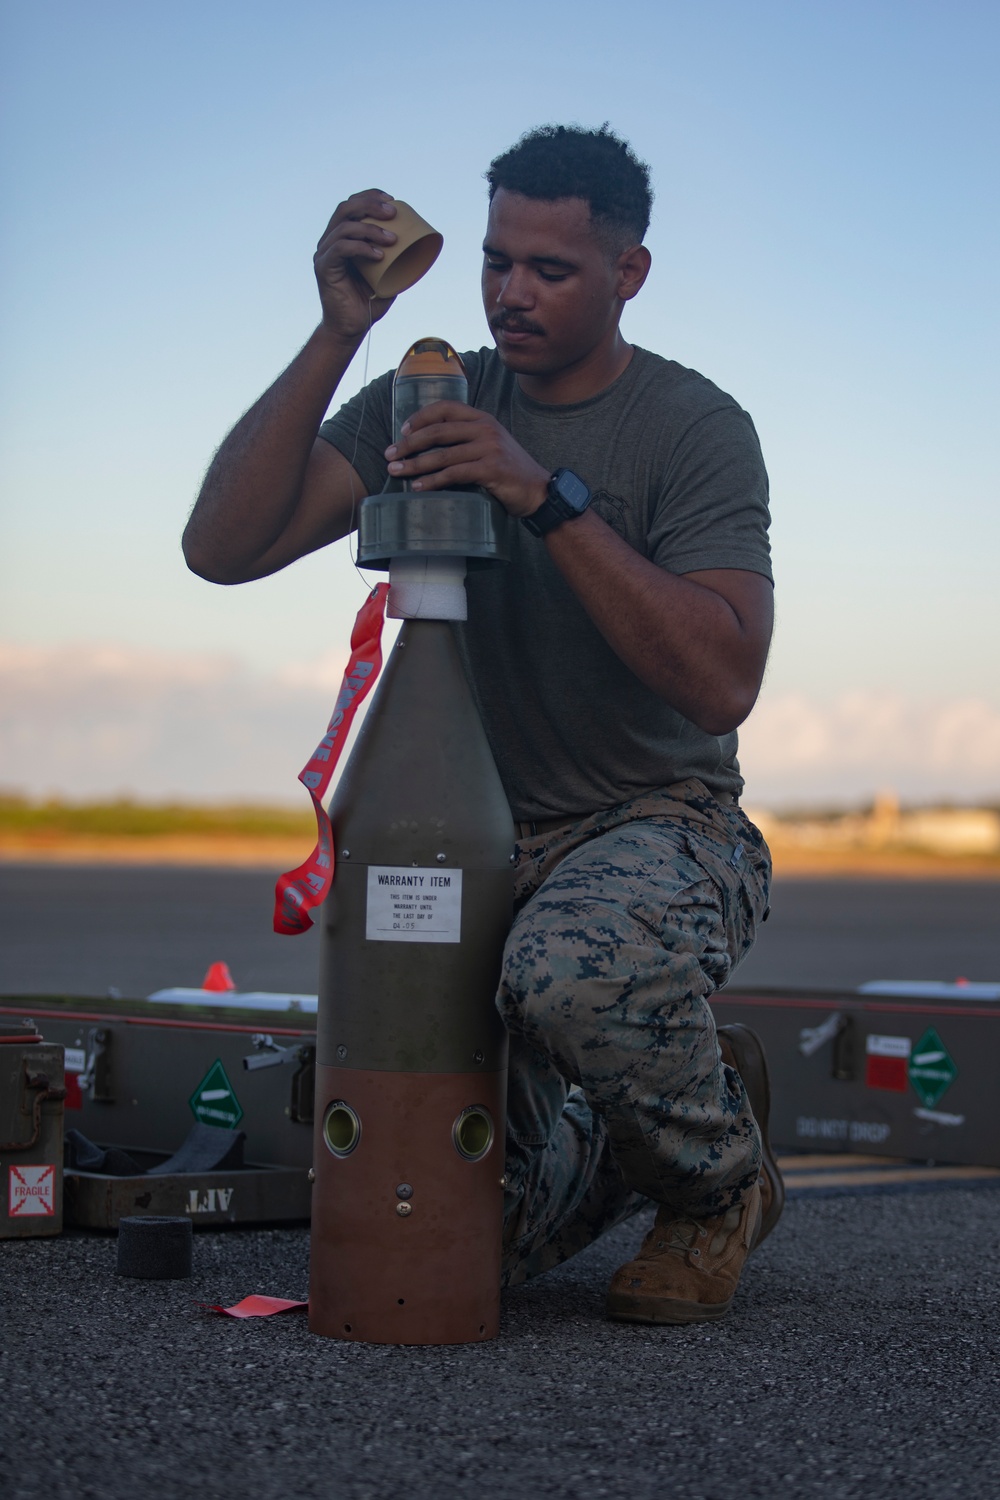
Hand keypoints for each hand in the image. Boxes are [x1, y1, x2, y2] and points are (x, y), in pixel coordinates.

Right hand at [313, 191, 398, 341]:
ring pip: (344, 227)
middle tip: (393, 213)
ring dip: (371, 229)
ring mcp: (324, 253)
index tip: (392, 200)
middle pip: (346, 208)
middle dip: (371, 205)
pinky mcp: (323, 267)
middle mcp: (329, 241)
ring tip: (392, 239)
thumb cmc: (368, 302)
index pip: (351, 205)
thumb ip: (395, 259)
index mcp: (341, 236)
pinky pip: (341, 249)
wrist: (350, 328)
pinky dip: (362, 248)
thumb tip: (418, 245)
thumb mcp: (387, 275)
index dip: (370, 196)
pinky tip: (379, 255)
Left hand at [385, 403, 549, 516]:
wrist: (538, 490)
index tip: (403, 430)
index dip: (421, 417)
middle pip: (438, 431)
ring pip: (442, 454)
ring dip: (415, 464)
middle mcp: (485, 429)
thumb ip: (467, 439)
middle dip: (409, 443)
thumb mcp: (491, 445)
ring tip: (397, 472)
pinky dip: (433, 481)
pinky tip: (418, 487)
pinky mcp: (491, 469)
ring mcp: (489, 448)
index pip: (445, 408)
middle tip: (390, 455)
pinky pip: (453, 474)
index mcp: (482, 419)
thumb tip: (429, 446)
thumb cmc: (509, 471)